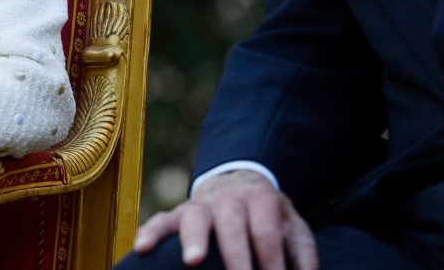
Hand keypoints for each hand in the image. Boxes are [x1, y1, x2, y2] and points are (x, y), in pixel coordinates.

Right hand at [133, 170, 316, 269]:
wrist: (237, 182)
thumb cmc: (267, 216)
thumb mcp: (291, 227)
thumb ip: (302, 254)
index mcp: (260, 197)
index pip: (266, 232)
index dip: (272, 261)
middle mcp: (228, 198)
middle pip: (231, 224)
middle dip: (235, 254)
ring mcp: (200, 204)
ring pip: (194, 217)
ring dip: (193, 238)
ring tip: (192, 262)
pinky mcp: (177, 214)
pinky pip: (161, 219)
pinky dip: (151, 232)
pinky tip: (142, 248)